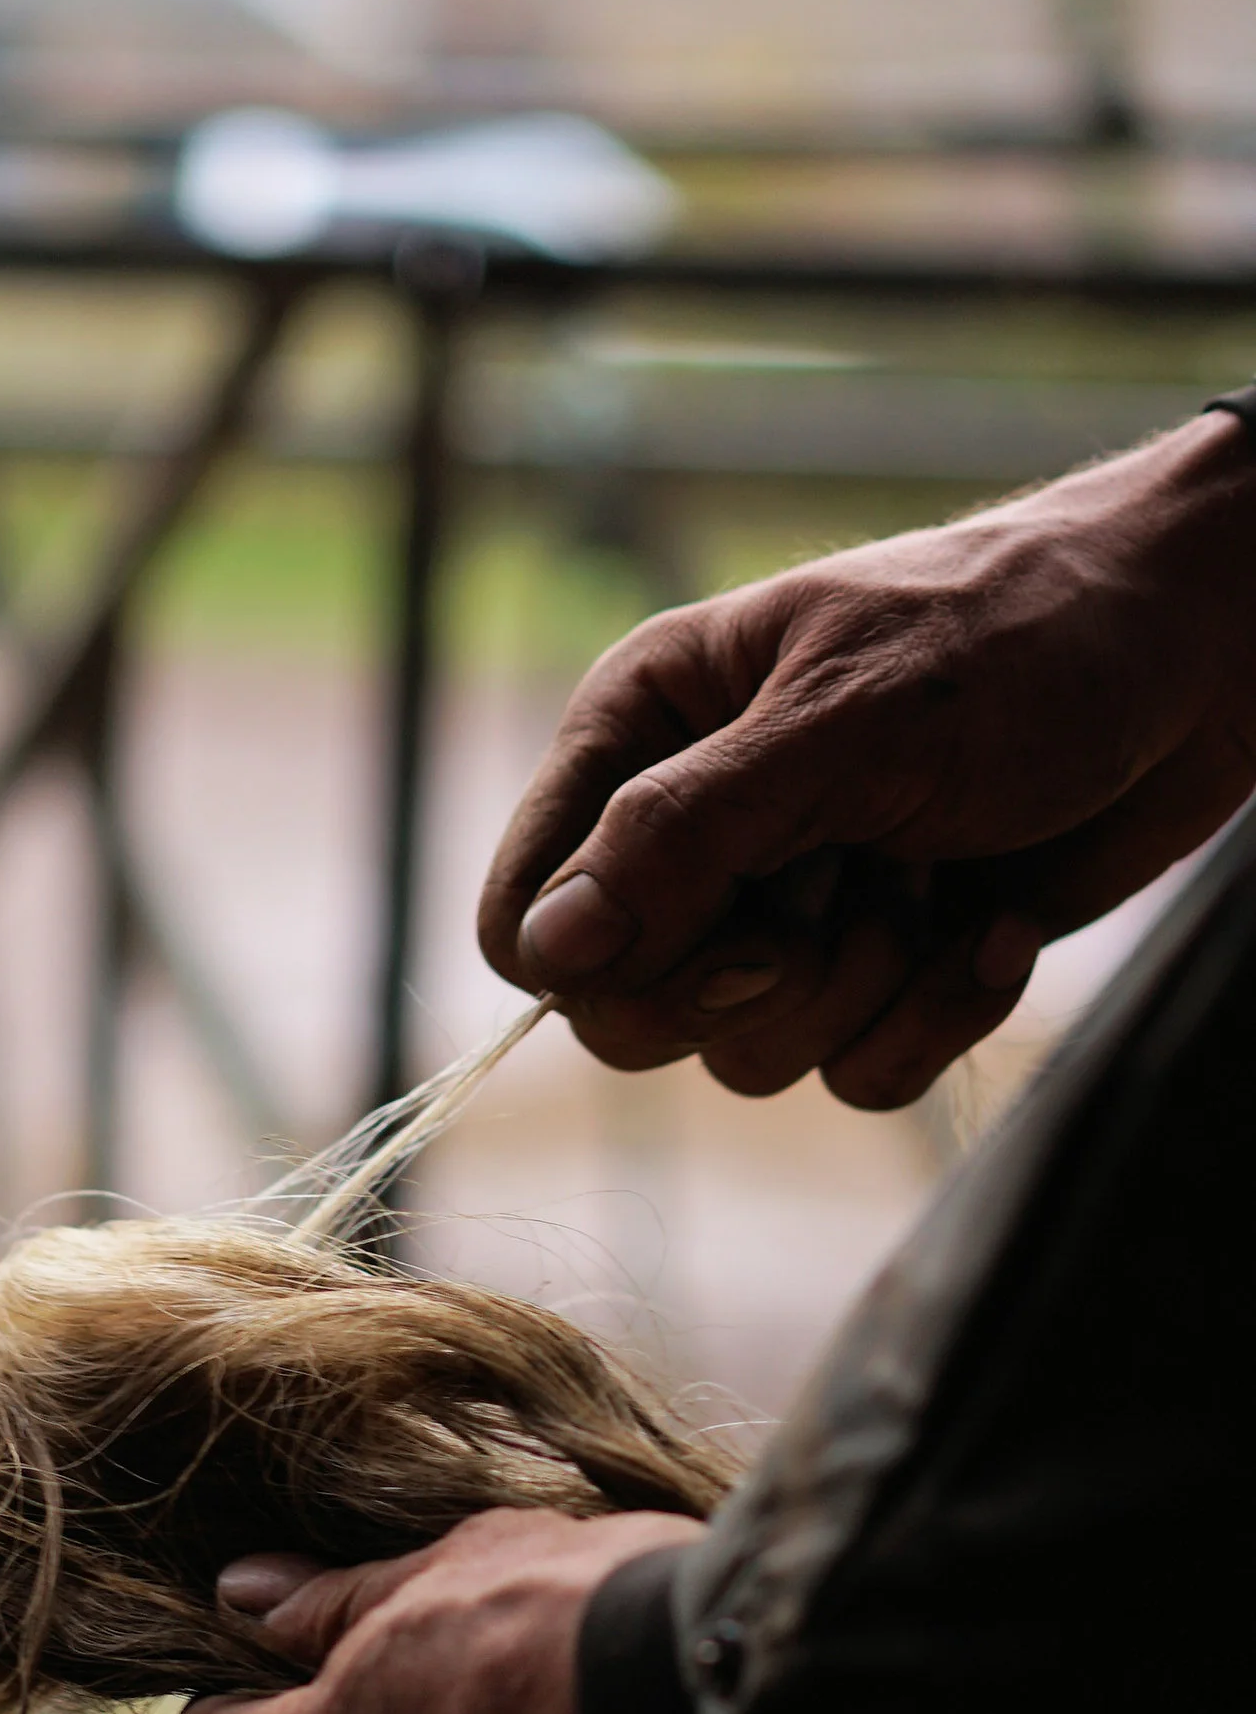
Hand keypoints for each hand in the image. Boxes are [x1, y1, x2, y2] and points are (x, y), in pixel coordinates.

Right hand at [478, 414, 1255, 1105]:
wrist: (1207, 654)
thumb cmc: (1021, 641)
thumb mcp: (842, 724)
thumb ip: (680, 837)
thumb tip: (544, 956)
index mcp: (644, 733)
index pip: (525, 919)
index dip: (596, 962)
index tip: (711, 924)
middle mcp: (699, 829)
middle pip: (627, 1013)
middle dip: (752, 979)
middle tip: (842, 892)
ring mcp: (794, 906)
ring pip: (749, 1054)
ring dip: (866, 985)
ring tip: (941, 873)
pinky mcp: (889, 968)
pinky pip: (858, 1072)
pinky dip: (942, 1010)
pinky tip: (996, 917)